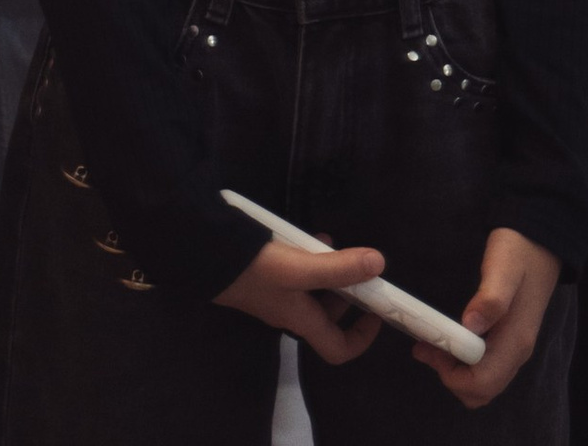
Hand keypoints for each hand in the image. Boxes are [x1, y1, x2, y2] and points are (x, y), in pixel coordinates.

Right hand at [214, 239, 383, 364]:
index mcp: (302, 321)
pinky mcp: (266, 277)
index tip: (376, 313)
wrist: (207, 256)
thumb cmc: (255, 269)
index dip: (361, 338)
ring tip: (332, 244)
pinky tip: (309, 237)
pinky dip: (309, 259)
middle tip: (357, 267)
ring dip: (329, 271)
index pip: (338, 349)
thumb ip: (338, 267)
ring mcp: (277, 296)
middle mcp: (291, 314)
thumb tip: (380, 264)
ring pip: (314, 292)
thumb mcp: (299, 267)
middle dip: (347, 293)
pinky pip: (298, 275)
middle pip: (328, 317)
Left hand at [418, 225, 561, 409]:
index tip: (432, 348)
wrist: (540, 241)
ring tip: (433, 343)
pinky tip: (449, 338)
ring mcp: (513, 349)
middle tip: (428, 347)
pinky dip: (462, 363)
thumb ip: (491, 298)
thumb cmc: (519, 250)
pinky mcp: (508, 342)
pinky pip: (484, 369)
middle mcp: (517, 353)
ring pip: (482, 384)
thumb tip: (470, 326)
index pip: (482, 383)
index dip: (452, 375)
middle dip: (450, 378)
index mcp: (515, 341)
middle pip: (481, 392)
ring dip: (454, 372)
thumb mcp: (503, 266)